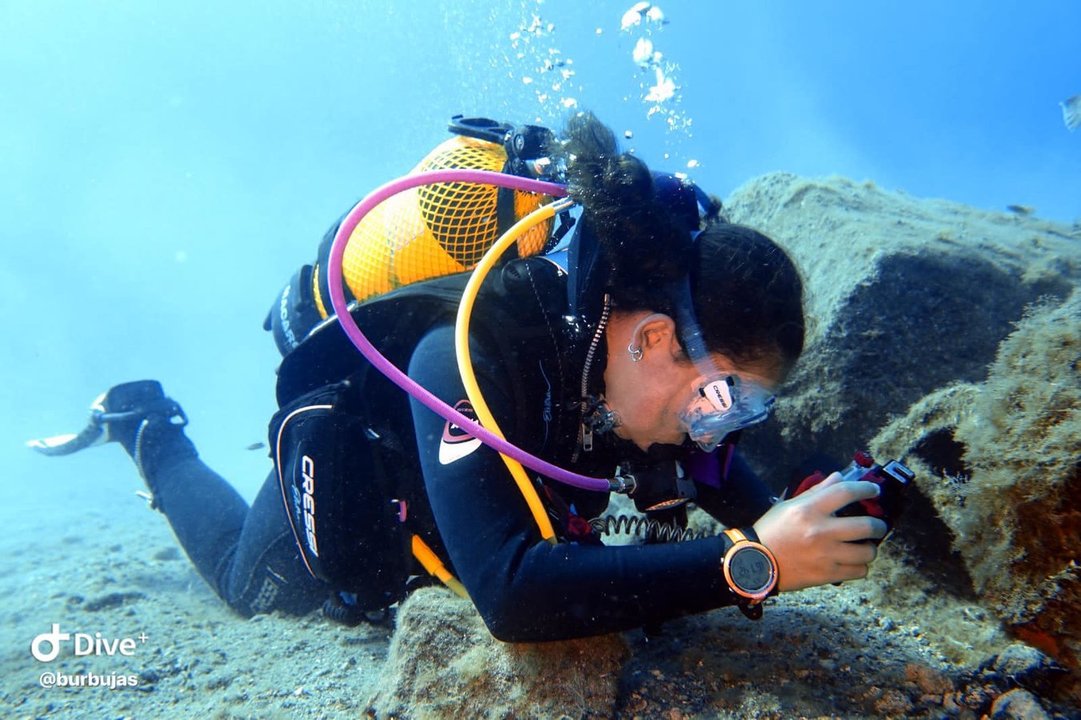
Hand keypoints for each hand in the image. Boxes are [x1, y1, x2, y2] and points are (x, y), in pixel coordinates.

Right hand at [753, 472, 887, 591]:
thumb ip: (816, 491)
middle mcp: (820, 531)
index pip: (846, 492)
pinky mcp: (827, 575)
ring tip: (864, 547)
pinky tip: (853, 562)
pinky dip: (861, 566)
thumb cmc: (772, 530)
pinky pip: (859, 571)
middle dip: (879, 525)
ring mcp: (826, 555)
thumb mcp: (789, 505)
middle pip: (867, 525)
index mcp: (808, 510)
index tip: (874, 490)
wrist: (755, 563)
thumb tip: (839, 478)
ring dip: (870, 548)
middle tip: (878, 526)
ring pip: (868, 552)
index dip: (865, 488)